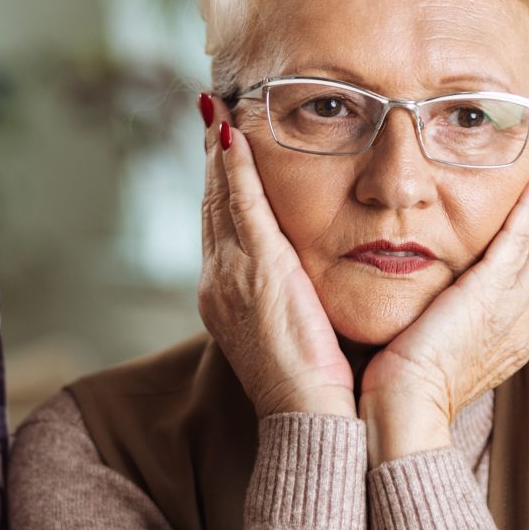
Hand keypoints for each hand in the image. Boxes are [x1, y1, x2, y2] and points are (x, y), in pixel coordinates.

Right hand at [198, 94, 357, 418]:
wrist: (309, 422)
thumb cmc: (317, 391)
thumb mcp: (300, 334)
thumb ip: (297, 300)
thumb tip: (310, 283)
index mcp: (228, 298)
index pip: (223, 225)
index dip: (220, 183)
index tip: (223, 145)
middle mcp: (220, 282)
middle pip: (212, 203)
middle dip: (210, 156)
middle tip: (210, 110)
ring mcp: (231, 275)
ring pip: (220, 197)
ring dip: (217, 149)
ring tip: (216, 107)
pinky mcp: (256, 271)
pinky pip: (242, 206)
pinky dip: (234, 167)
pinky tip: (233, 132)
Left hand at [359, 156, 528, 461]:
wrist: (402, 413)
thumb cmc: (406, 387)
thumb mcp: (441, 346)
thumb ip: (452, 316)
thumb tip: (443, 295)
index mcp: (517, 338)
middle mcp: (525, 325)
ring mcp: (514, 312)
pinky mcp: (490, 299)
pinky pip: (522, 241)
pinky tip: (528, 180)